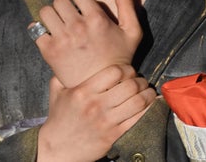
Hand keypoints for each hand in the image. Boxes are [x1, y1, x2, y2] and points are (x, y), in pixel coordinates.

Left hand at [34, 0, 141, 87]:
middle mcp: (77, 27)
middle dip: (63, 4)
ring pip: (45, 12)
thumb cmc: (119, 58)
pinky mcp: (49, 52)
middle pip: (59, 0)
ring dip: (51, 15)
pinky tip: (50, 35)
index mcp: (96, 18)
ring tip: (58, 22)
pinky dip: (40, 30)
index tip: (75, 1)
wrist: (104, 88)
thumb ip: (126, 5)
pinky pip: (35, 30)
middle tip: (67, 13)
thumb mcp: (132, 32)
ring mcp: (62, 39)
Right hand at [37, 64, 155, 161]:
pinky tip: (148, 105)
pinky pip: (138, 120)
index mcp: (83, 92)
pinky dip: (148, 110)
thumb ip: (63, 73)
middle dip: (140, 80)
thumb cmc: (59, 118)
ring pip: (138, 102)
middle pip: (130, 86)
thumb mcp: (57, 92)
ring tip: (147, 91)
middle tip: (141, 81)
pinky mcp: (114, 135)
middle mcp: (96, 105)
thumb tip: (69, 57)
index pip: (115, 72)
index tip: (128, 71)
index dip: (126, 69)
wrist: (57, 148)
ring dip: (147, 94)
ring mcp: (106, 121)